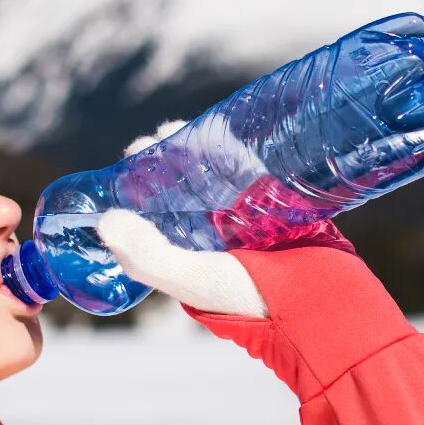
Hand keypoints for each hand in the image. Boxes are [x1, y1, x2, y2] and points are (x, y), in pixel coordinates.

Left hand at [108, 119, 267, 315]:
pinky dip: (237, 145)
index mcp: (189, 250)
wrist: (317, 299)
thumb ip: (148, 256)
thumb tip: (106, 220)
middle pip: (183, 183)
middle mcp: (214, 230)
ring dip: (199, 146)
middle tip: (162, 134)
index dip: (141, 179)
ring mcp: (246, 213)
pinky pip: (251, 165)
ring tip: (187, 127)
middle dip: (169, 155)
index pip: (156, 208)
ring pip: (214, 171)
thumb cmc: (252, 297)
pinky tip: (225, 126)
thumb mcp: (192, 279)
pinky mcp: (275, 199)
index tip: (133, 155)